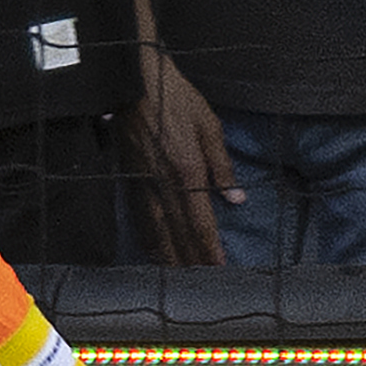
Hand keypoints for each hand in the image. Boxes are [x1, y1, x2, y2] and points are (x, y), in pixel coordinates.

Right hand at [128, 41, 240, 262]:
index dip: (209, 246)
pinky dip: (148, 239)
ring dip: (169, 256)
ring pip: (156, 230)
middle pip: (178, 232)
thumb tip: (236, 197)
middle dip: (191, 260)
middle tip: (201, 284)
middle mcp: (164, 182)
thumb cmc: (175, 98)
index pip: (200, 219)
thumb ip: (222, 164)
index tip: (219, 267)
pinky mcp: (130, 178)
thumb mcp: (209, 125)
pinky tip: (154, 252)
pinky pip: (140, 217)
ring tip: (179, 278)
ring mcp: (143, 181)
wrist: (134, 81)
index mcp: (187, 169)